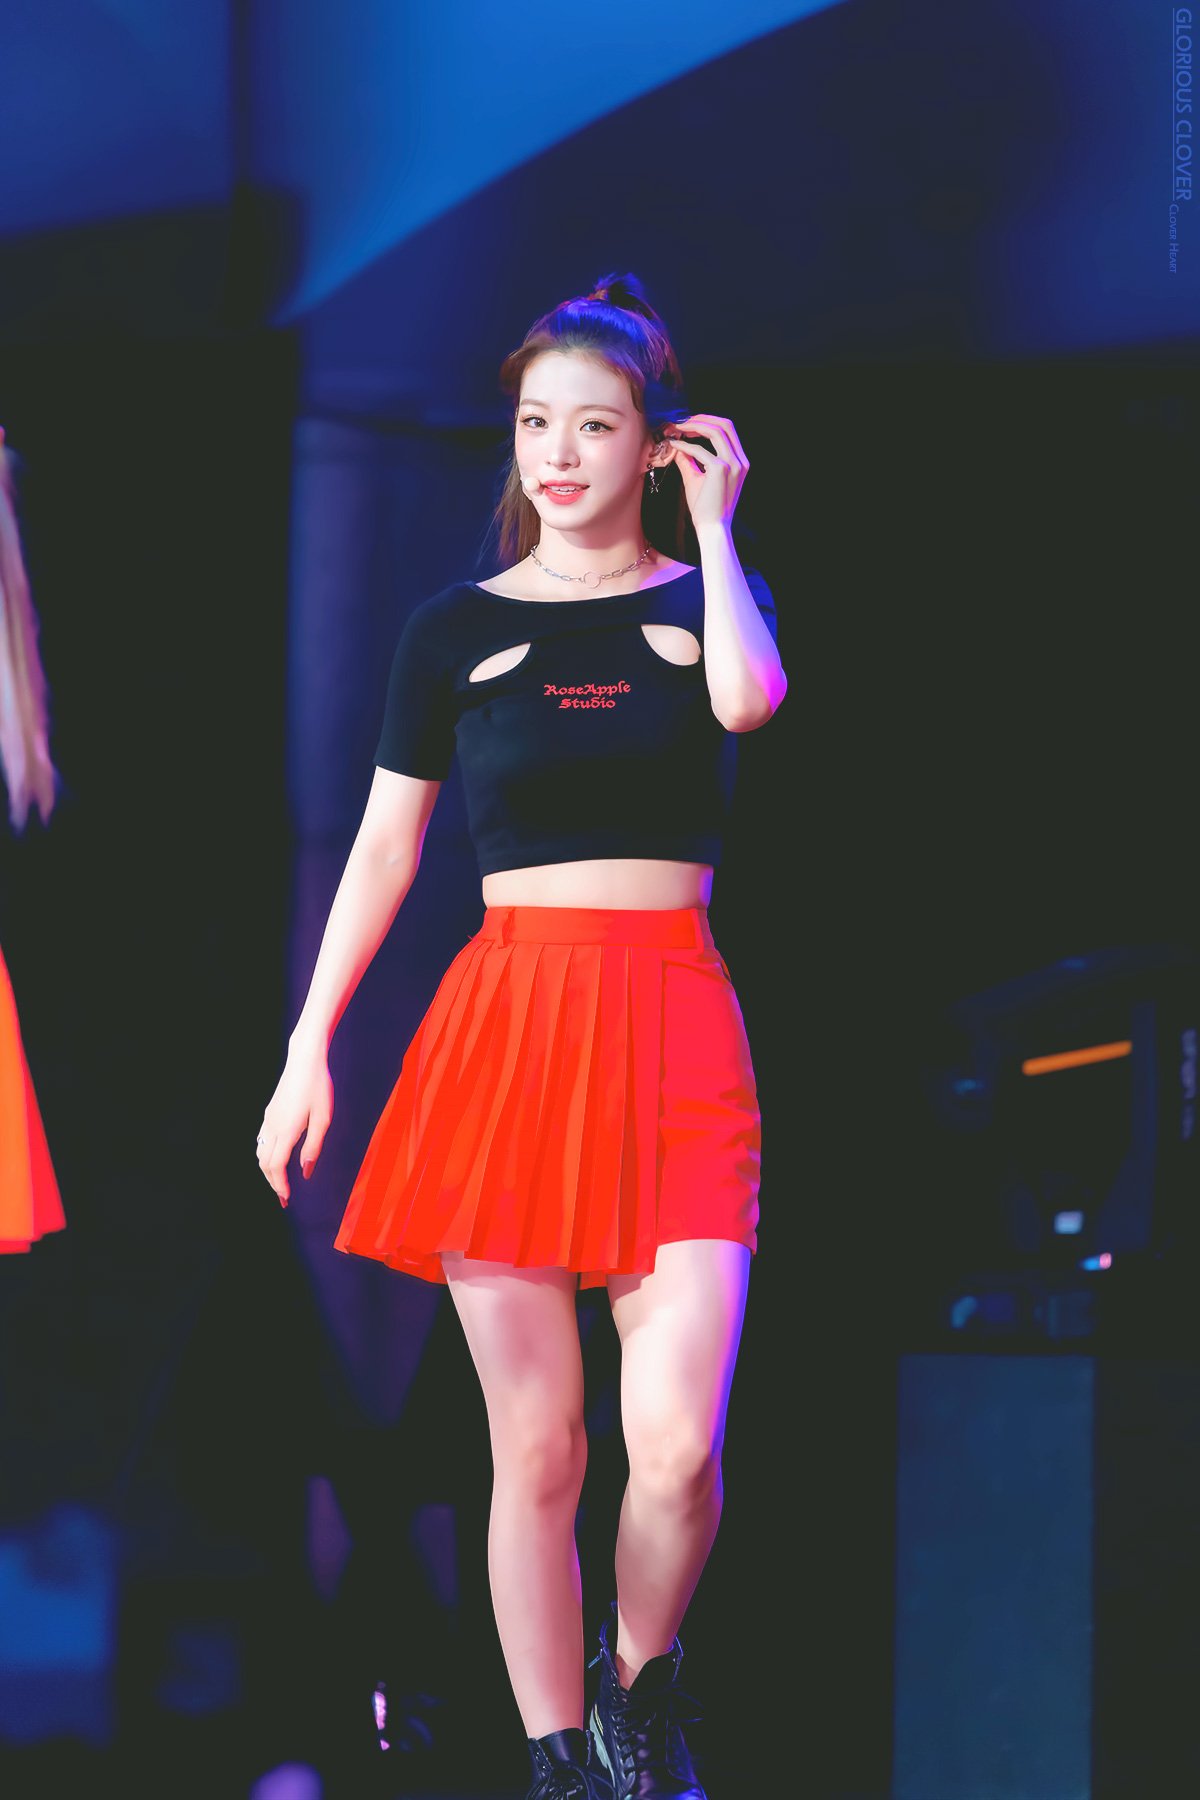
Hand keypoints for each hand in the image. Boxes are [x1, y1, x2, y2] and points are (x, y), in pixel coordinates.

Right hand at [256, 1044, 333, 1205]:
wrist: (305, 1059)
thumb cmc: (319, 1087)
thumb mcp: (323, 1119)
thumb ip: (313, 1147)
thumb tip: (306, 1172)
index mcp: (286, 1131)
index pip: (276, 1166)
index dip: (279, 1185)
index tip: (286, 1199)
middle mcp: (272, 1126)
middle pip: (264, 1163)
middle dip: (272, 1183)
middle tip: (283, 1198)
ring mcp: (269, 1118)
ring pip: (260, 1152)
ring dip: (268, 1170)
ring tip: (280, 1181)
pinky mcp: (270, 1111)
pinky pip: (262, 1140)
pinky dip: (266, 1155)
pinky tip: (277, 1158)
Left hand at [662, 413, 748, 531]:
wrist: (712, 528)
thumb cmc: (706, 507)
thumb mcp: (697, 478)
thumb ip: (690, 460)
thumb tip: (677, 446)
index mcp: (739, 462)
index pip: (728, 430)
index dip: (708, 421)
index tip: (688, 424)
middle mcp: (740, 460)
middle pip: (725, 424)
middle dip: (702, 418)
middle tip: (681, 422)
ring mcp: (732, 464)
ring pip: (716, 430)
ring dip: (694, 426)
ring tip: (676, 429)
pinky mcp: (720, 470)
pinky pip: (700, 450)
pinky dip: (685, 445)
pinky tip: (673, 445)